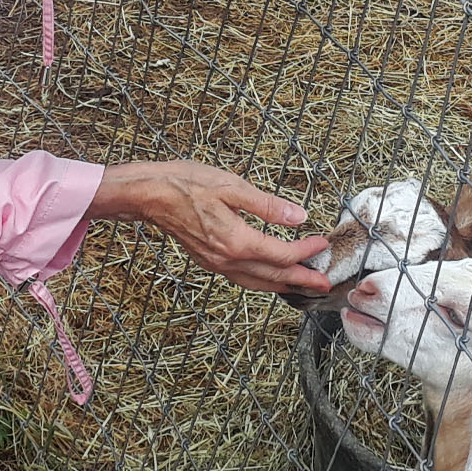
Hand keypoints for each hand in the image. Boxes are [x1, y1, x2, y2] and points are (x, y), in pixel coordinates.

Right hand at [90, 160, 331, 293]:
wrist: (147, 194)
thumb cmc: (184, 184)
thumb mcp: (231, 186)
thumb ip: (267, 205)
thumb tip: (298, 216)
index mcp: (236, 240)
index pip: (282, 253)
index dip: (306, 250)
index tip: (322, 242)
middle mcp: (226, 258)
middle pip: (273, 276)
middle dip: (302, 279)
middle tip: (324, 283)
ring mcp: (214, 262)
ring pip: (256, 282)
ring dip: (282, 285)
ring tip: (301, 286)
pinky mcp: (206, 260)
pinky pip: (240, 278)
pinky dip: (260, 281)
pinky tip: (266, 275)